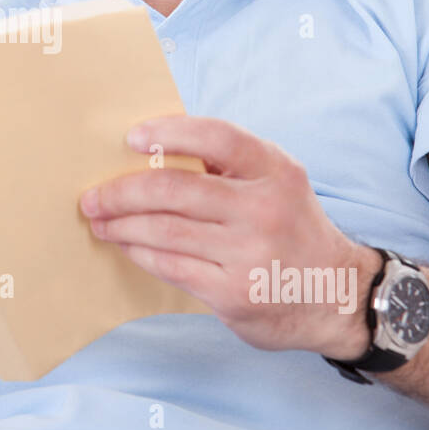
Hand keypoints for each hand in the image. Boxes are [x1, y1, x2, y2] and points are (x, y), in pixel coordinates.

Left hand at [78, 114, 376, 358]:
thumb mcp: (277, 183)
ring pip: (164, 230)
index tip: (130, 138)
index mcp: (276, 171)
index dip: (169, 132)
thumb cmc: (290, 229)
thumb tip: (151, 151)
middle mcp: (265, 209)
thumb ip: (229, 166)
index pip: (218, 137)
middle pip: (175, 189)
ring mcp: (249, 253)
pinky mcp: (233, 292)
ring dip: (121, 224)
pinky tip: (125, 244)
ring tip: (99, 220)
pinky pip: (170, 265)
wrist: (336, 297)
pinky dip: (139, 251)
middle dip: (123, 191)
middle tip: (92, 196)